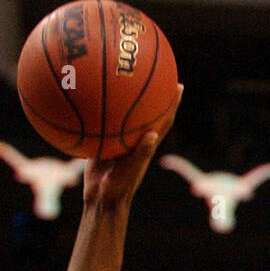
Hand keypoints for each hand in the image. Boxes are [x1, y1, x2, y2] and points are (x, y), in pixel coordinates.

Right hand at [83, 82, 183, 209]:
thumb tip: (152, 134)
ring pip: (124, 116)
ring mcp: (119, 141)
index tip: (178, 85)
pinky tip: (90, 99)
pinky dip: (98, 114)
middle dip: (152, 94)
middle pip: (147, 111)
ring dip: (125, 99)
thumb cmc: (120, 187)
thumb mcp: (132, 170)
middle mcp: (134, 139)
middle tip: (154, 72)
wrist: (101, 199)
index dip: (172, 104)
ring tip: (123, 78)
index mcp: (146, 144)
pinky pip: (102, 125)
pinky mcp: (103, 144)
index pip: (163, 120)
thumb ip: (142, 153)